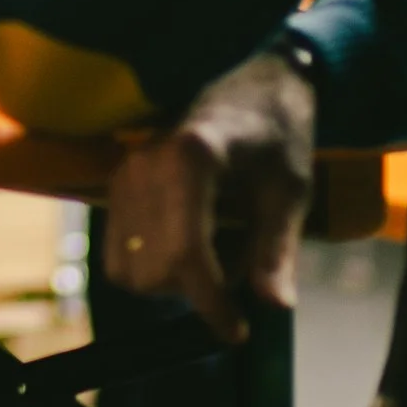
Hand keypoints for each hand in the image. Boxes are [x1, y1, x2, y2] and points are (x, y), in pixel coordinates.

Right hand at [103, 51, 316, 339]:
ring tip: (212, 261)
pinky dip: (146, 267)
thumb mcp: (289, 187)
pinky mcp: (116, 178)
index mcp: (193, 156)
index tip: (237, 331)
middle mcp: (146, 161)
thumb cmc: (277, 128)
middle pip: (153, 268)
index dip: (210, 304)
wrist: (251, 75)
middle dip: (193, 293)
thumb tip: (272, 308)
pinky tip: (184, 249)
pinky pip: (116, 251)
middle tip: (236, 282)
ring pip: (127, 266)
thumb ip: (277, 249)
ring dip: (168, 283)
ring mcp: (125, 169)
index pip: (186, 253)